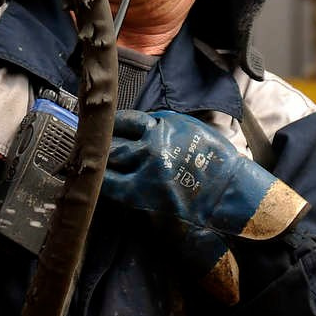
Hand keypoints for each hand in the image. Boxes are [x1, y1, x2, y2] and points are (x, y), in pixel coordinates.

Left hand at [102, 109, 306, 242]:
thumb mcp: (194, 130)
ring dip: (95, 159)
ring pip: (108, 159)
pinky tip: (91, 180)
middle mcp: (152, 144)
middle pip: (113, 138)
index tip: (104, 127)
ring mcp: (145, 170)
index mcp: (166, 127)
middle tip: (85, 143)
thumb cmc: (218, 164)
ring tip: (83, 160)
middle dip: (98, 141)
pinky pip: (110, 185)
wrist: (232, 194)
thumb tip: (144, 125)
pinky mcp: (142, 194)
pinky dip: (99, 181)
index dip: (113, 124)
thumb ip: (167, 125)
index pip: (128, 120)